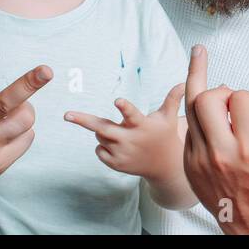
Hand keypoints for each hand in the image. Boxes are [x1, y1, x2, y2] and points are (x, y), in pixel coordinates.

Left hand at [65, 83, 185, 183]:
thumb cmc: (165, 135)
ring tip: (121, 132)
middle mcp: (130, 140)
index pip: (132, 114)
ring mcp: (121, 153)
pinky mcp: (115, 164)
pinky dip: (103, 145)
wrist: (164, 166)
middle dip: (84, 121)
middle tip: (66, 114)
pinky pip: (99, 150)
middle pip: (102, 128)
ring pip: (100, 136)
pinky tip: (118, 145)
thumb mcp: (169, 116)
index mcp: (142, 125)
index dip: (124, 108)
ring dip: (104, 131)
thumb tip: (182, 82)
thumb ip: (173, 98)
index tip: (117, 100)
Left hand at [182, 44, 248, 234]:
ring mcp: (201, 159)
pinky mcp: (190, 165)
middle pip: (207, 100)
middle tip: (236, 105)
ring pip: (190, 111)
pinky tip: (214, 122)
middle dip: (225, 94)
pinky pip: (187, 130)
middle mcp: (221, 153)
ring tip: (219, 98)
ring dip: (207, 101)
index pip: (241, 100)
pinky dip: (200, 121)